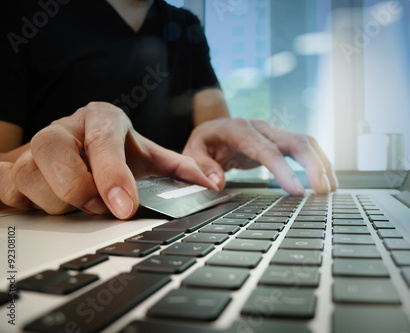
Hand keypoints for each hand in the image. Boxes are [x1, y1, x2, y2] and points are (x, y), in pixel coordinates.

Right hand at [0, 102, 215, 218]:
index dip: (112, 174)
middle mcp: (65, 127)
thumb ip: (180, 169)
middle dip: (78, 187)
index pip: (102, 140)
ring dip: (56, 200)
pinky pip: (4, 185)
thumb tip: (212, 183)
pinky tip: (44, 202)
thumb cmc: (118, 155)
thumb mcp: (149, 157)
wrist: (79, 150)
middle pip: (53, 150)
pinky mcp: (12, 166)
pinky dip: (21, 199)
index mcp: (102, 118)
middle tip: (99, 206)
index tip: (124, 207)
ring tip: (78, 204)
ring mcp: (34, 145)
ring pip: (28, 173)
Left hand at [182, 118, 337, 194]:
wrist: (214, 128)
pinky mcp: (281, 140)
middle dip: (313, 165)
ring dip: (321, 164)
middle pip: (295, 141)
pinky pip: (304, 148)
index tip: (296, 190)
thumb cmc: (205, 142)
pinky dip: (318, 162)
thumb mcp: (193, 151)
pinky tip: (325, 179)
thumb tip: (217, 183)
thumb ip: (202, 166)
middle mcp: (262, 128)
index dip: (283, 170)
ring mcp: (274, 132)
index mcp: (240, 130)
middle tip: (323, 191)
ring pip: (306, 142)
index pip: (267, 150)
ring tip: (330, 189)